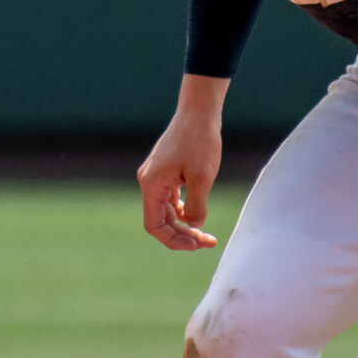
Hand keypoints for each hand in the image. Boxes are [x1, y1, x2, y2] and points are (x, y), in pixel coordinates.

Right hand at [136, 107, 222, 250]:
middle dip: (183, 234)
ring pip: (167, 211)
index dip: (173, 240)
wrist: (199, 112)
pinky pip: (171, 199)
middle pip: (161, 220)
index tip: (195, 245)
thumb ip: (197, 205)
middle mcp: (149, 182)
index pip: (154, 225)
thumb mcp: (202, 177)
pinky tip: (199, 213)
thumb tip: (194, 225)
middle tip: (208, 241)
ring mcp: (157, 177)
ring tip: (206, 233)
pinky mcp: (167, 171)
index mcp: (152, 185)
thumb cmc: (200, 141)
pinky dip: (184, 210)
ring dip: (185, 224)